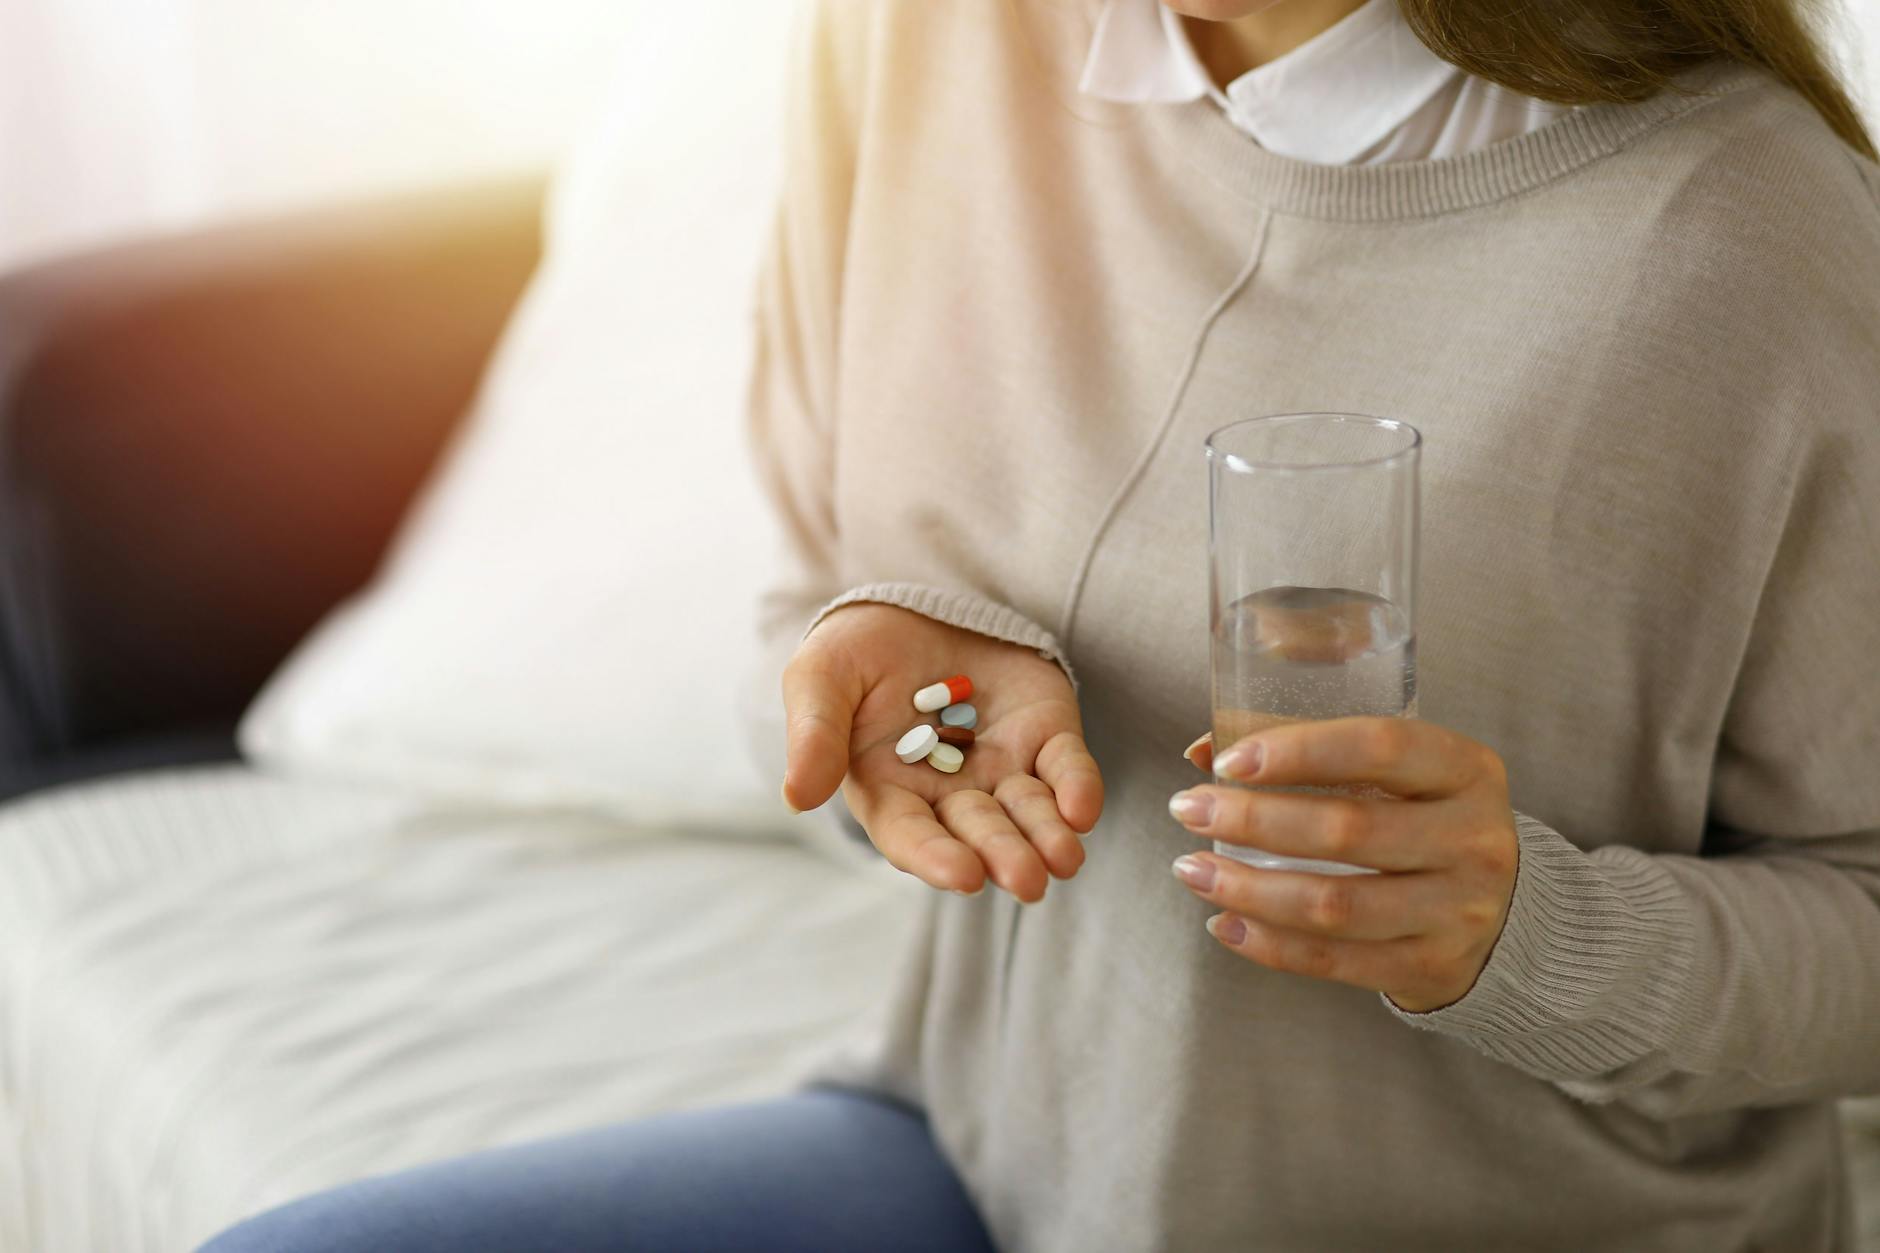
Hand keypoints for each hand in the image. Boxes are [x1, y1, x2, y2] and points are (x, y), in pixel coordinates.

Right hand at [782, 603, 1103, 901]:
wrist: (914, 607)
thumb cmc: (855, 652)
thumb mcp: (819, 678)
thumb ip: (813, 734)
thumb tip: (797, 797)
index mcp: (889, 791)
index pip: (911, 836)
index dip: (936, 858)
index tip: (964, 876)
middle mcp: (949, 793)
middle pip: (978, 833)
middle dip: (1004, 856)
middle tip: (1027, 879)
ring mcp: (1001, 767)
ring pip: (1028, 813)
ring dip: (1047, 838)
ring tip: (1064, 858)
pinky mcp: (1043, 735)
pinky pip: (1065, 769)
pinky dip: (1077, 789)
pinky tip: (1082, 808)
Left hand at [1170, 721, 1516, 1012]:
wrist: (1506, 915)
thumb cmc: (1426, 823)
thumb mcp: (1399, 774)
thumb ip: (1311, 752)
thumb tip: (1201, 751)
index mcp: (1466, 770)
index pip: (1381, 747)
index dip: (1298, 751)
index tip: (1227, 762)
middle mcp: (1474, 839)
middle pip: (1348, 829)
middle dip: (1252, 820)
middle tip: (1187, 810)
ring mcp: (1458, 911)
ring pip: (1334, 903)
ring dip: (1247, 888)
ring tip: (1191, 869)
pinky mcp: (1432, 967)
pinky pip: (1335, 960)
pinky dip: (1269, 944)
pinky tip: (1224, 922)